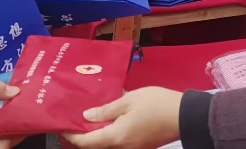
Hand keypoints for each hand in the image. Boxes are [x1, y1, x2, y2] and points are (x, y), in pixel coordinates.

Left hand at [63, 87, 181, 148]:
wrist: (184, 115)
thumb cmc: (155, 105)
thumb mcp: (129, 100)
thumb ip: (106, 109)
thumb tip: (86, 117)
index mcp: (116, 137)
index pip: (86, 142)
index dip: (70, 135)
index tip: (61, 126)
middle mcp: (121, 147)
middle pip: (95, 145)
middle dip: (81, 135)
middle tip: (71, 119)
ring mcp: (132, 147)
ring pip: (107, 143)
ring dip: (95, 133)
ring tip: (86, 116)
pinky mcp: (140, 144)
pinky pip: (118, 140)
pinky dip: (108, 131)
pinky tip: (106, 117)